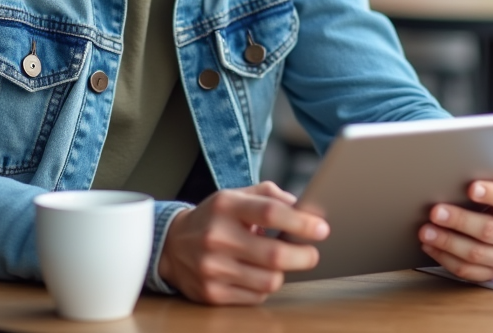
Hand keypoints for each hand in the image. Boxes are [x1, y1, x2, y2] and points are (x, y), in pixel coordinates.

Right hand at [158, 181, 329, 304]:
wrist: (171, 245)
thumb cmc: (214, 218)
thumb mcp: (236, 195)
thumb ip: (270, 195)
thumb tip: (304, 209)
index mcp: (226, 206)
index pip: (271, 213)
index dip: (302, 222)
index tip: (321, 228)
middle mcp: (217, 237)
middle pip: (275, 254)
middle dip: (304, 256)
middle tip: (312, 253)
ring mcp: (213, 268)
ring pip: (269, 281)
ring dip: (283, 273)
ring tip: (279, 262)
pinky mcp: (212, 293)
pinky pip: (256, 297)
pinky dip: (264, 287)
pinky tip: (258, 274)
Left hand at [418, 172, 492, 282]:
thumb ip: (492, 173)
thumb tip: (468, 162)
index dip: (492, 193)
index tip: (471, 187)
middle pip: (489, 230)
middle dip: (460, 220)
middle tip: (435, 211)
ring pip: (475, 254)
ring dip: (447, 242)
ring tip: (425, 231)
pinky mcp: (492, 272)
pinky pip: (467, 271)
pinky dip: (445, 258)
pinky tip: (430, 246)